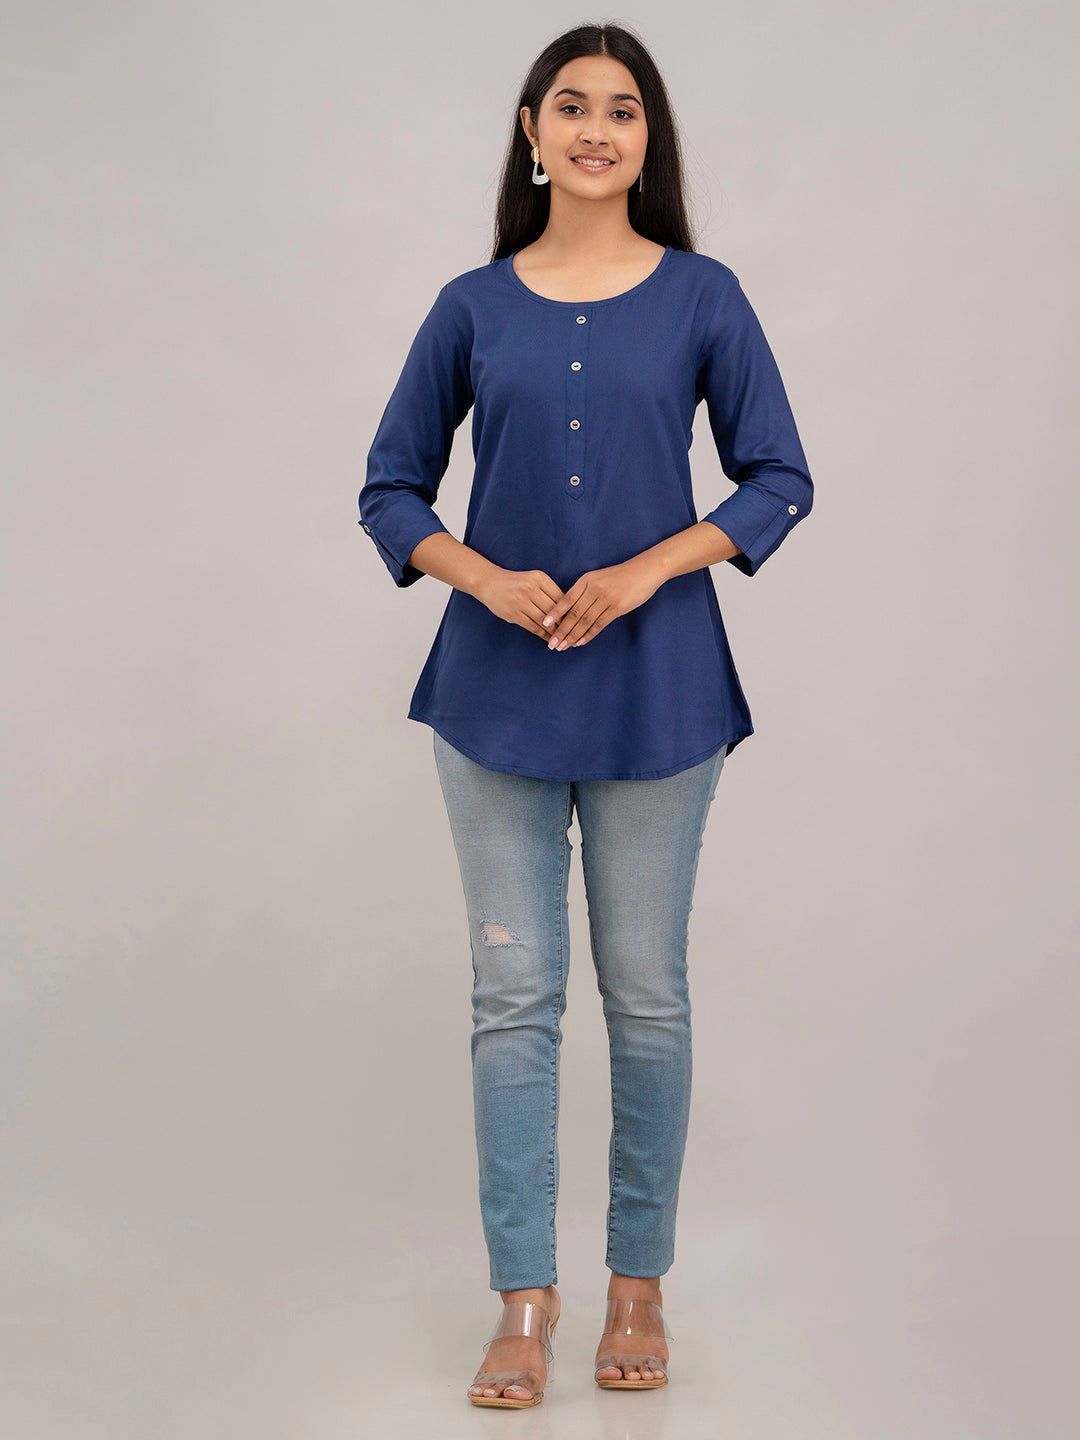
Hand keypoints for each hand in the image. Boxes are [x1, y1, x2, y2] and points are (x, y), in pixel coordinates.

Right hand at [473, 567, 565, 640]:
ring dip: (554, 632)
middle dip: (564, 624)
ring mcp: (521, 600)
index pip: (560, 597)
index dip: (569, 612)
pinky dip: (543, 635)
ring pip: (544, 620)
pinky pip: (532, 626)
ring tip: (563, 640)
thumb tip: (567, 613)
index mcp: (539, 578)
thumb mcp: (533, 581)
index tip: (577, 622)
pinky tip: (549, 640)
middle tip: (573, 635)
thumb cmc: (515, 583)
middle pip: (553, 610)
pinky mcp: (513, 613)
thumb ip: (548, 593)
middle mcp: (530, 587)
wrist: (489, 582)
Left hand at [541, 557, 665, 649]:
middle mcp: (594, 589)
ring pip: (585, 621)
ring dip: (573, 636)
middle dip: (561, 630)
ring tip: (564, 646)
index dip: (554, 613)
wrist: (644, 571)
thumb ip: (585, 591)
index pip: (566, 599)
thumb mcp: (598, 578)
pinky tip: (581, 642)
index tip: (544, 624)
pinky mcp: (617, 607)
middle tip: (552, 643)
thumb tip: (569, 611)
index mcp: (586, 580)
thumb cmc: (620, 576)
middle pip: (573, 613)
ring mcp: (606, 598)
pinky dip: (589, 635)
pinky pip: (599, 624)